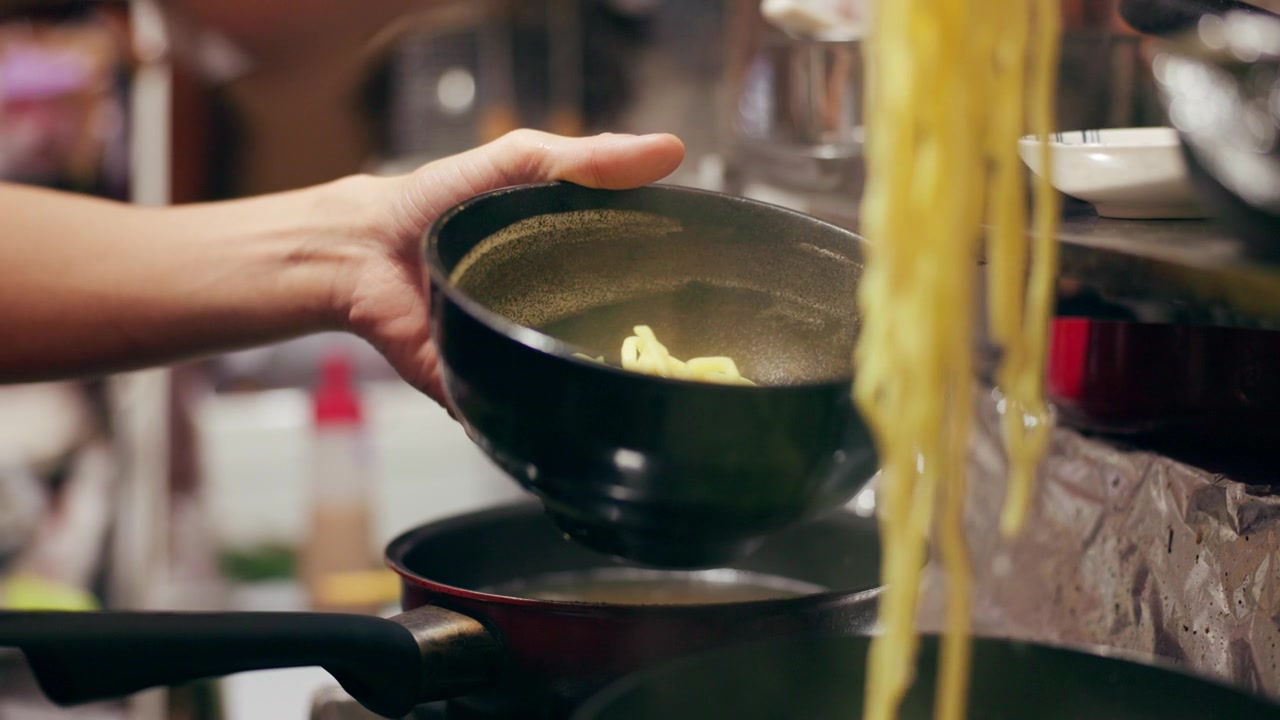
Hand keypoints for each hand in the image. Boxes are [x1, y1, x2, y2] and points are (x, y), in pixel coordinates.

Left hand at [338, 130, 684, 404]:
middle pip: (618, 336)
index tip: (721, 291)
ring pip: (579, 384)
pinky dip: (547, 425)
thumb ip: (586, 158)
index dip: (677, 282)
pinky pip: (524, 416)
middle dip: (654, 346)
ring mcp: (523, 355)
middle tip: (698, 352)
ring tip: (655, 394)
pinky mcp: (487, 389)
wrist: (361, 251)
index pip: (638, 276)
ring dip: (609, 390)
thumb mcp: (519, 161)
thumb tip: (671, 150)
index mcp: (571, 260)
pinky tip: (585, 427)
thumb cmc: (438, 199)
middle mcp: (556, 313)